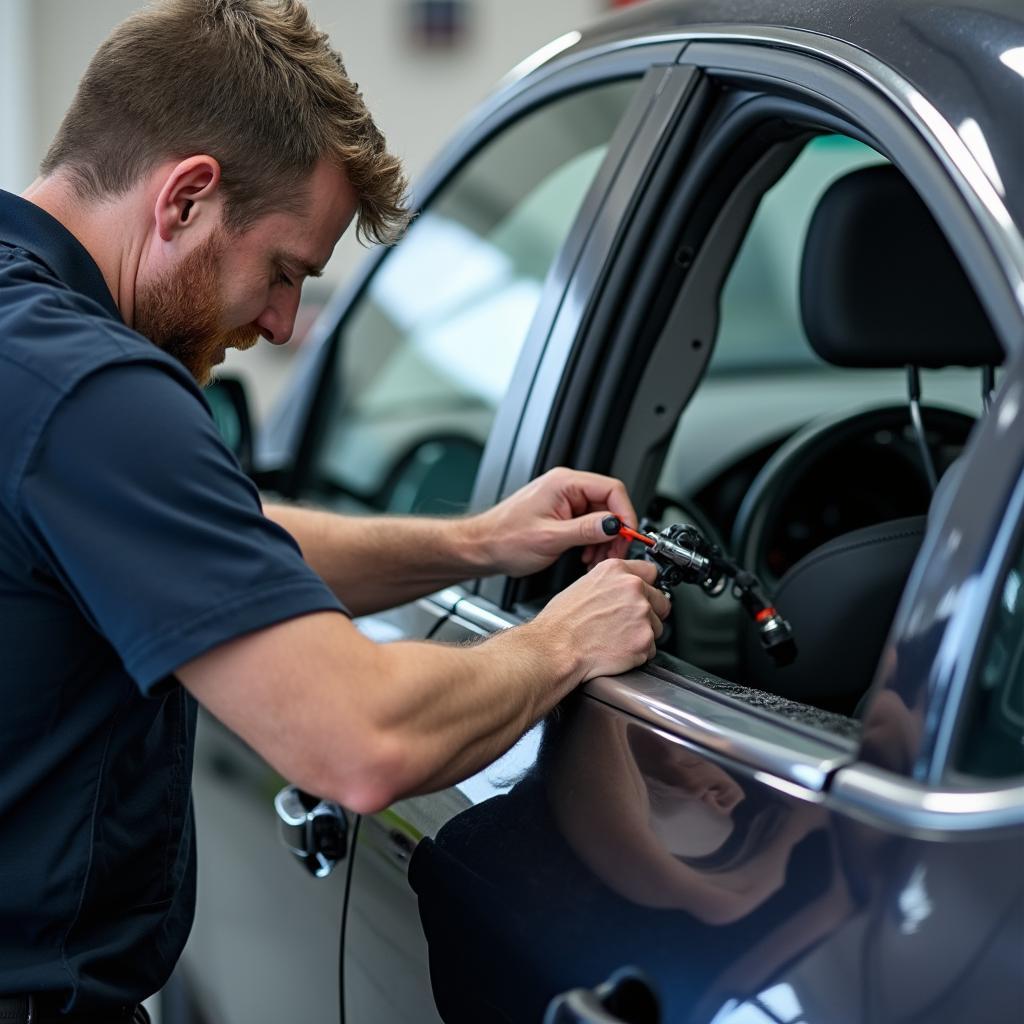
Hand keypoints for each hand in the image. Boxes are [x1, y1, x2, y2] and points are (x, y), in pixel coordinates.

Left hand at [475, 467, 639, 577]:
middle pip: (609, 504)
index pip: (612, 489)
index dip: (625, 514)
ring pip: (601, 516)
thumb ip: (586, 530)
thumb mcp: (550, 538)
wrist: (482, 547)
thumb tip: (614, 525)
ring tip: (595, 559)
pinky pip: (588, 524)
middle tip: (612, 553)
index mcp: (564, 484)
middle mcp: (566, 487)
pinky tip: (586, 556)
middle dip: (614, 532)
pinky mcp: (561, 513)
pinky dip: (592, 541)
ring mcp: (564, 500)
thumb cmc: (504, 539)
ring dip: (604, 540)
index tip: (628, 536)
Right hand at [534, 558, 670, 680]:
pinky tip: (617, 649)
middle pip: (661, 600)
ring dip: (643, 634)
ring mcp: (641, 614)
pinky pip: (651, 648)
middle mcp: (633, 588)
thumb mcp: (583, 586)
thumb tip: (622, 590)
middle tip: (626, 623)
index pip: (651, 572)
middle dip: (649, 613)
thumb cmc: (561, 623)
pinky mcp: (644, 639)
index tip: (645, 594)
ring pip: (657, 627)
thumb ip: (611, 584)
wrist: (556, 649)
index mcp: (616, 570)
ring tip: (616, 638)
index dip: (647, 586)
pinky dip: (638, 652)